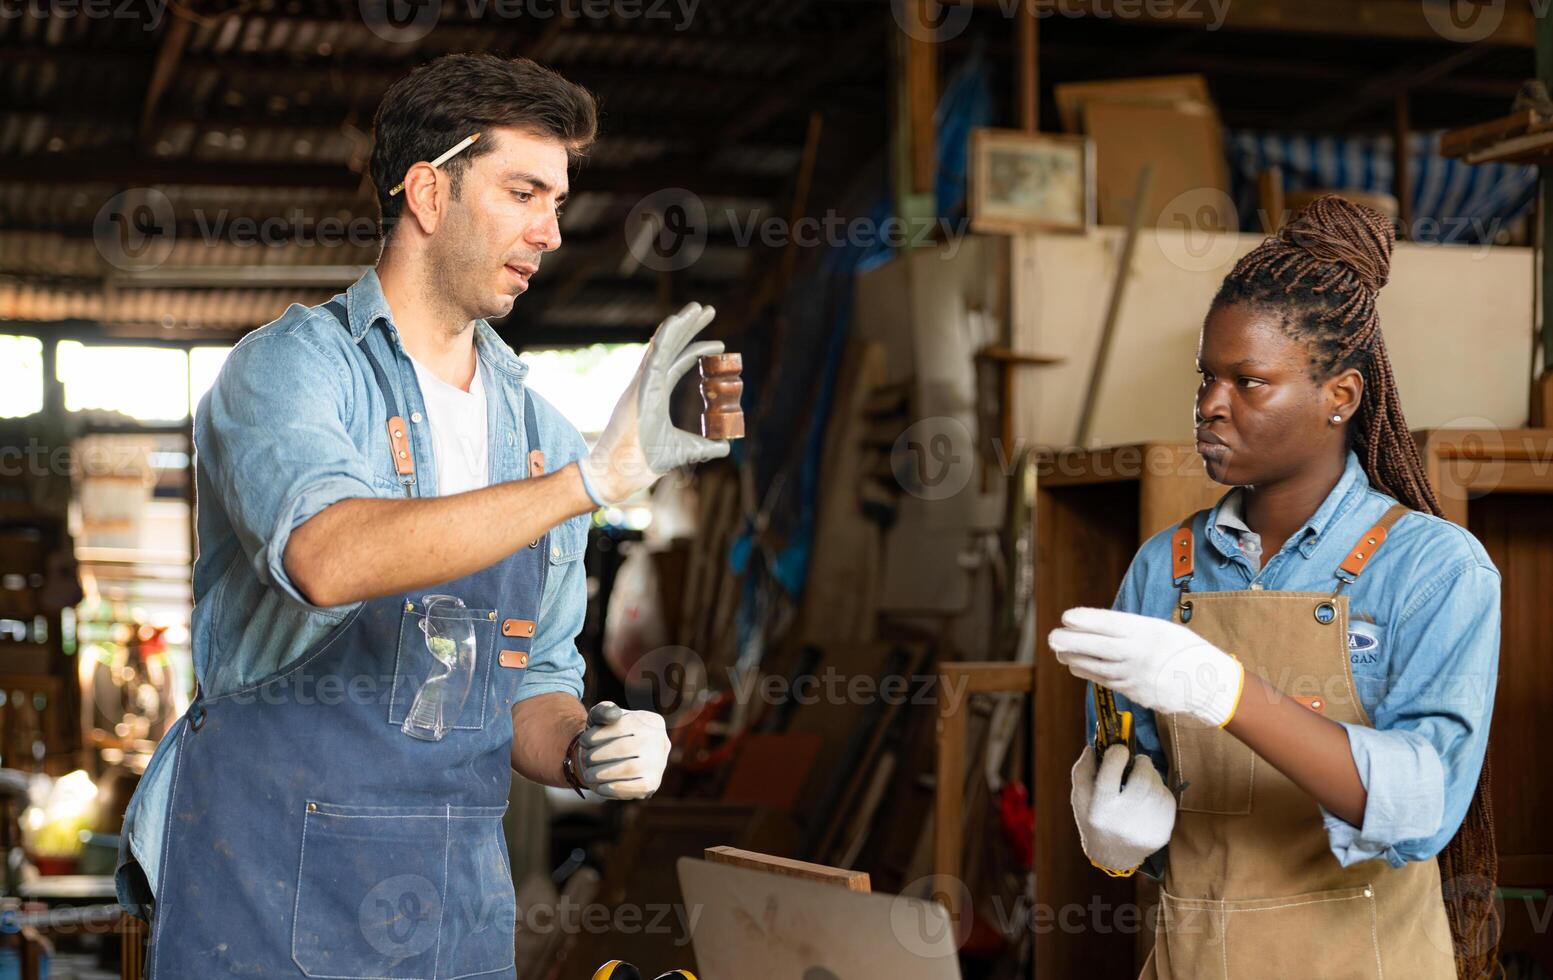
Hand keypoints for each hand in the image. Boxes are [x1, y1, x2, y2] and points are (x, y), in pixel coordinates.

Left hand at [576, 701, 670, 799]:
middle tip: (585, 760)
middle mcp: (660, 741)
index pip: (624, 726)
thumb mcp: (603, 719)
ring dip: (604, 773)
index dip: (600, 734)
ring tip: (588, 775)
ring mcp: (659, 763)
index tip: (583, 741)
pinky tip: (600, 788)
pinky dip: (615, 788)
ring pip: (631, 768)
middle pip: (626, 748)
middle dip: (600, 755)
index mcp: (651, 721)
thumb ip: (603, 711)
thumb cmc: (607, 735)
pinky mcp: (653, 783)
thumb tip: (612, 715)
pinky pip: (636, 788)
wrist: (615, 759)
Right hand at [577, 302, 730, 505]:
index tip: (719, 344)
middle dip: (690, 327)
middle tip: (707, 309)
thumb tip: (725, 446)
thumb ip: (705, 446)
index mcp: (656, 394)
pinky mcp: (638, 390)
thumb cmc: (645, 461)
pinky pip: (651, 359)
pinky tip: (675, 323)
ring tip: (695, 308)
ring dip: (678, 325)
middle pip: (672, 348)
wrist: (621, 472)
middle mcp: (648, 384)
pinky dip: (663, 340)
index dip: (698, 350)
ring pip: (661, 346)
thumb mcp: (685, 451)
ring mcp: (641, 384)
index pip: (679, 362)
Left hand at [1048, 607, 1244, 727]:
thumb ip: (1130, 628)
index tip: (1067, 617)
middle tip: (1052, 637)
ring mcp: (1136, 675)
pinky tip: (1075, 666)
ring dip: (1074, 658)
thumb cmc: (1183, 649)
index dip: (1085, 620)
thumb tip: (1095, 626)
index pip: (1109, 624)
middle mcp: (1139, 653)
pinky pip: (1105, 681)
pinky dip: (1087, 672)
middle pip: (1097, 647)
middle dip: (1070, 641)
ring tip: (1060, 651)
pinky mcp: (1134, 692)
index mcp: (1147, 632)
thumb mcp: (1160, 628)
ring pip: (1096, 666)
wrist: (1209, 683)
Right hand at [1071, 743, 1175, 875]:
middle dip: (1142, 762)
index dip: (1117, 753)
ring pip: (1157, 786)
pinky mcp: (1163, 831)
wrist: (1114, 856)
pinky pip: (1168, 799)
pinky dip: (1159, 791)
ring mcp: (1147, 827)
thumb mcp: (1079, 798)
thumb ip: (1083, 770)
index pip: (1111, 772)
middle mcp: (1125, 819)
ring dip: (1152, 775)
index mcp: (1100, 809)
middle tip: (1138, 761)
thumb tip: (1094, 746)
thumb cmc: (1094, 821)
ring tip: (1142, 779)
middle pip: (1142, 778)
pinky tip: (1149, 796)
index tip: (1119, 749)